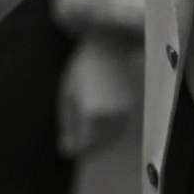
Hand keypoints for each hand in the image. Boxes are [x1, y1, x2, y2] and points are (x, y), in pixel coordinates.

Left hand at [57, 30, 138, 156]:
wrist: (110, 45)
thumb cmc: (83, 67)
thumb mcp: (68, 93)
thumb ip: (67, 122)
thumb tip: (67, 148)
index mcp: (93, 113)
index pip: (82, 145)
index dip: (72, 147)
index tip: (64, 146)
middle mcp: (112, 116)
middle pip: (96, 145)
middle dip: (84, 146)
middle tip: (71, 143)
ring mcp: (124, 114)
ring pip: (108, 141)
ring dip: (96, 143)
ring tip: (83, 137)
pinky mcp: (130, 110)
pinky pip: (117, 131)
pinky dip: (107, 135)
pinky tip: (97, 128)